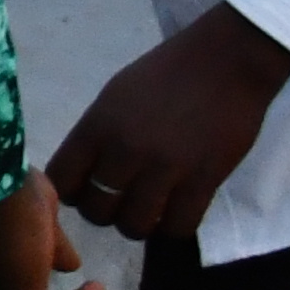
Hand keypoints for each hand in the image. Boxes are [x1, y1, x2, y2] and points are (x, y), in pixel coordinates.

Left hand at [48, 2, 289, 250]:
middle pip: (96, 210)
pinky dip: (172, 228)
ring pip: (133, 225)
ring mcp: (165, 167)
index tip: (85, 190)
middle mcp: (125, 149)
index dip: (71, 193)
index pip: (62, 180)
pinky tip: (175, 213)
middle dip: (104, 212)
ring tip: (148, 210)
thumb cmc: (168, 73)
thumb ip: (97, 134)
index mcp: (98, 124)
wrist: (226, 60)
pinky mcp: (204, 180)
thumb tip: (84, 173)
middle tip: (120, 203)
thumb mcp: (115, 96)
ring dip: (138, 224)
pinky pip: (178, 226)